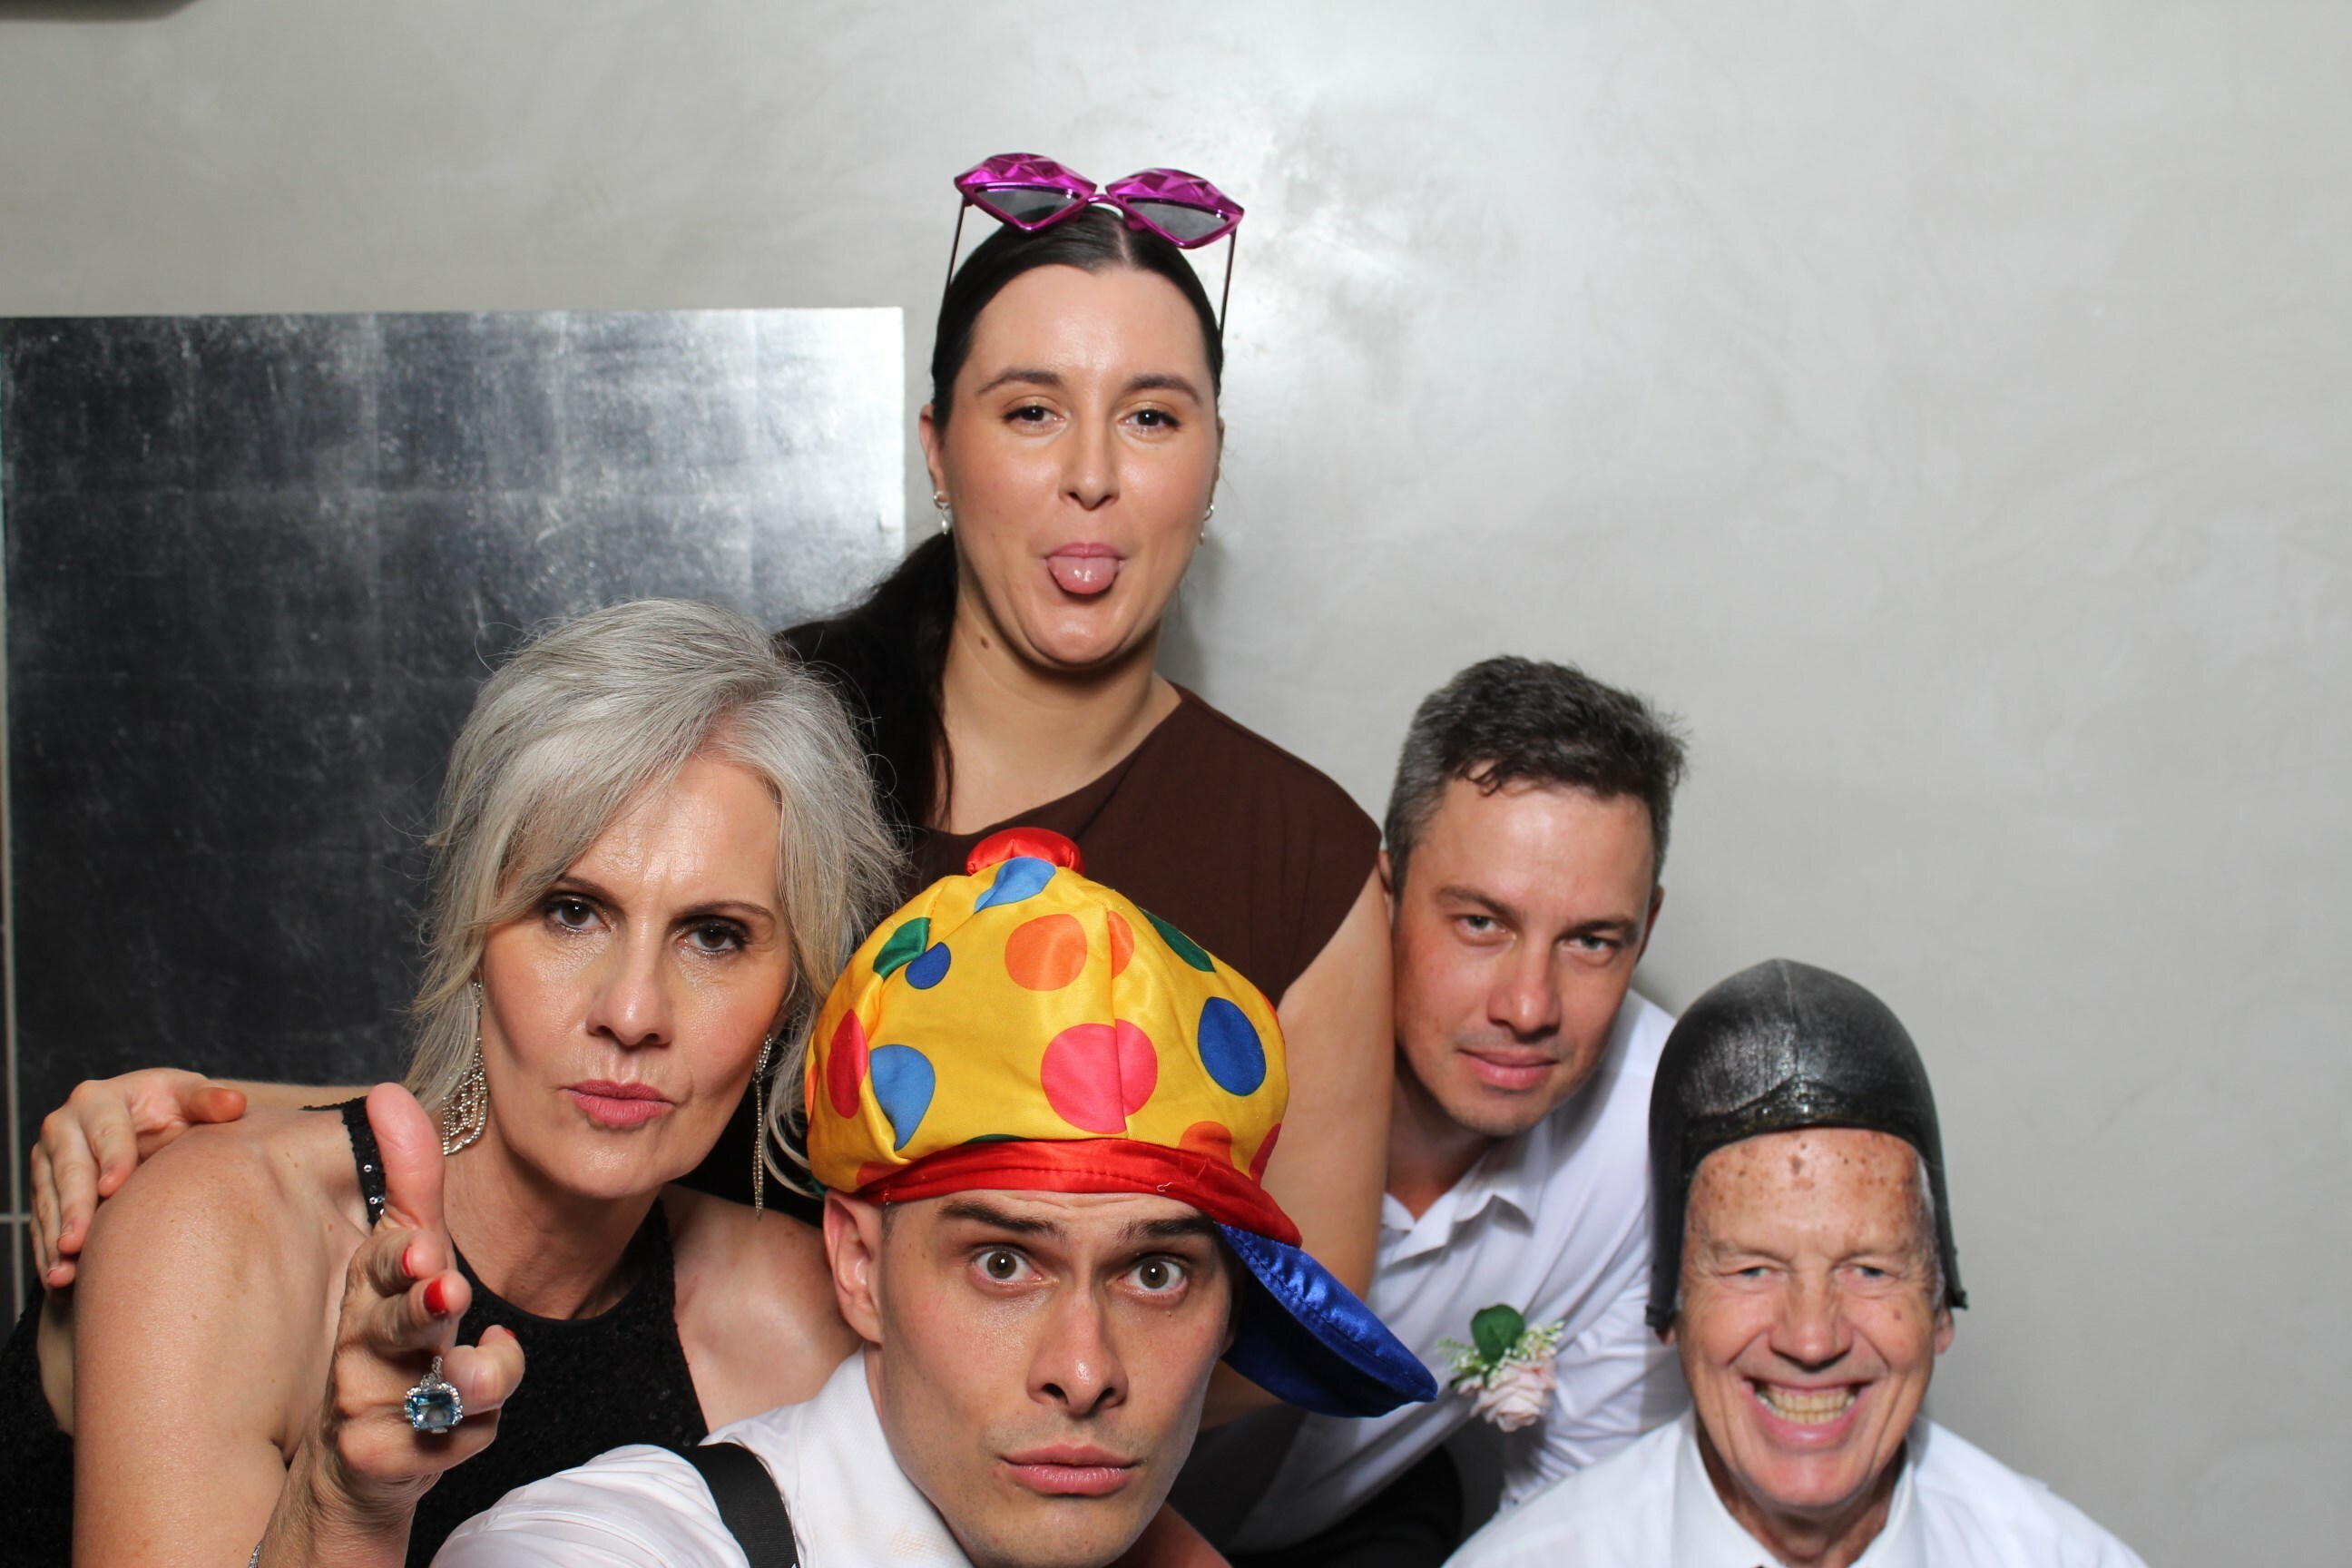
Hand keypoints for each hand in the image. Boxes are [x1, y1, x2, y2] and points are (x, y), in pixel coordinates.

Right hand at [31, 1068, 247, 1288]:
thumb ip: (210, 1101)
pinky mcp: (44, 1191)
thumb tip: (235, 1104)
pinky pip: (41, 1224)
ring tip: (64, 1272)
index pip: (106, 1130)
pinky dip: (47, 1254)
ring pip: (49, 1202)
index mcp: (99, 1100)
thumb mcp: (190, 1099)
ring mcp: (48, 1162)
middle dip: (73, 1207)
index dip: (112, 1158)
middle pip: (68, 1170)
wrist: (148, 1127)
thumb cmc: (173, 1109)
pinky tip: (58, 1279)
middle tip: (77, 1242)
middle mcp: (65, 1128)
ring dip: (54, 1239)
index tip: (114, 1188)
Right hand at [278, 1084, 525, 1557]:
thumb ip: (411, 1181)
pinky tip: (478, 1415)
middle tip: (446, 1289)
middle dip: (418, 1308)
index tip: (425, 1245)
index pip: (382, 1263)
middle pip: (392, 1325)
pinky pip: (442, 1445)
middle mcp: (362, 1345)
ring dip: (459, 1376)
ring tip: (480, 1368)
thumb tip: (391, 1092)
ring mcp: (368, 1405)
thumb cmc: (395, 1338)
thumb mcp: (407, 1256)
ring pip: (423, 1390)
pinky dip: (470, 1432)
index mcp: (371, 1289)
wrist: (364, 1455)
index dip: (401, 1256)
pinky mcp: (384, 1459)